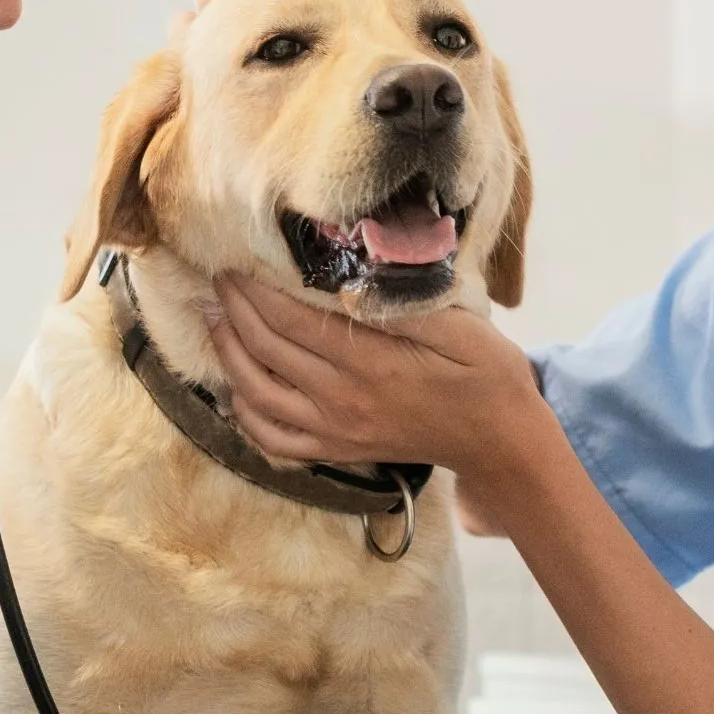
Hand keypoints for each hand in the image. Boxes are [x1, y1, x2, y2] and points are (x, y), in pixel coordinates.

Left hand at [206, 273, 544, 486]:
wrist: (499, 441)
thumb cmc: (486, 375)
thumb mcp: (464, 329)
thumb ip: (406, 307)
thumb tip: (353, 281)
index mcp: (373, 364)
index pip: (293, 321)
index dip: (256, 290)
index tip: (236, 262)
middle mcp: (344, 401)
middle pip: (266, 351)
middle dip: (234, 310)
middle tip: (219, 279)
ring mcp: (336, 432)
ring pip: (256, 394)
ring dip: (227, 354)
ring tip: (215, 319)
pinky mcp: (336, 451)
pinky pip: (272, 439)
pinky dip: (244, 412)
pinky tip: (236, 383)